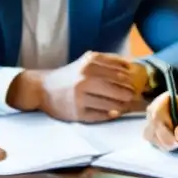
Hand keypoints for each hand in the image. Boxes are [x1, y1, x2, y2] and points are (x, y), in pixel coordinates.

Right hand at [10, 52, 139, 121]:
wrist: (43, 89)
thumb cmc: (69, 75)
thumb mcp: (86, 62)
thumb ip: (106, 62)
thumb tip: (130, 67)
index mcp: (89, 64)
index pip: (118, 72)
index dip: (130, 79)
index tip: (135, 82)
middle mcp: (85, 79)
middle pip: (117, 89)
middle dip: (128, 93)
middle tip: (133, 95)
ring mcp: (81, 97)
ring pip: (110, 104)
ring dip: (121, 105)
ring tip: (125, 104)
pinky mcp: (77, 113)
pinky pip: (100, 115)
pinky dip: (110, 114)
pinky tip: (113, 112)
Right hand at [144, 94, 177, 150]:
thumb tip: (177, 136)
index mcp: (165, 100)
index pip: (156, 115)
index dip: (165, 129)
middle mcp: (154, 108)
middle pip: (151, 127)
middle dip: (166, 139)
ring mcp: (152, 120)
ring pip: (150, 135)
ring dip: (164, 144)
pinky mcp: (153, 131)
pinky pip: (153, 141)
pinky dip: (163, 146)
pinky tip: (175, 145)